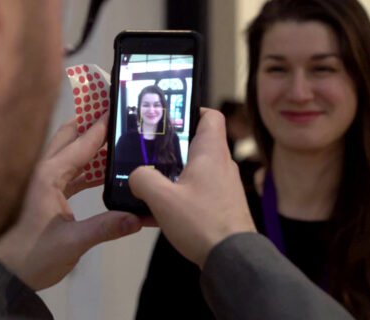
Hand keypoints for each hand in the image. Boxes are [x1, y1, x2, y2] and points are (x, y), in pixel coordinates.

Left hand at [0, 115, 141, 290]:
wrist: (9, 274)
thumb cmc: (34, 256)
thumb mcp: (72, 243)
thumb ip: (105, 228)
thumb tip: (137, 217)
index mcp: (49, 176)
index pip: (81, 143)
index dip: (101, 125)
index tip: (117, 107)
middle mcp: (45, 171)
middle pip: (69, 136)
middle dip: (90, 122)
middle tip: (115, 114)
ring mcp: (46, 181)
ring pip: (70, 152)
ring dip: (90, 144)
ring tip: (117, 138)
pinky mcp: (49, 193)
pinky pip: (72, 170)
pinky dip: (89, 166)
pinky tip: (107, 171)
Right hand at [129, 108, 255, 267]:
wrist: (232, 259)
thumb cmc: (204, 223)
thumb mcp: (163, 198)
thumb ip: (143, 180)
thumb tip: (137, 176)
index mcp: (211, 152)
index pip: (210, 116)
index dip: (191, 110)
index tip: (171, 117)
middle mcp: (221, 165)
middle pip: (196, 144)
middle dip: (171, 149)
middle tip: (149, 153)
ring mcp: (222, 187)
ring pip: (194, 171)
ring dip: (172, 176)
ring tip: (149, 185)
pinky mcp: (220, 206)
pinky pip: (196, 193)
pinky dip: (178, 198)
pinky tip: (156, 214)